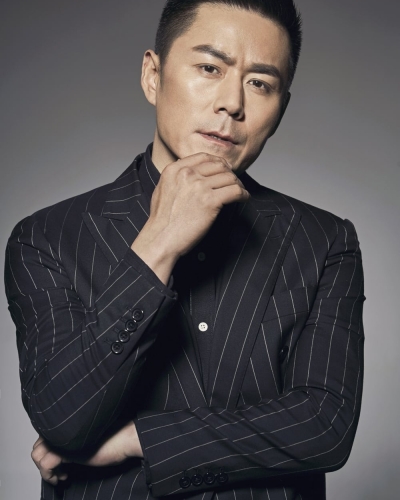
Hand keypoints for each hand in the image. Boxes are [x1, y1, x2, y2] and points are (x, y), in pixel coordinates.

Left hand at [31, 421, 142, 484]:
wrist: (125, 438)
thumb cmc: (114, 439)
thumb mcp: (90, 440)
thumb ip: (75, 441)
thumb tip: (62, 452)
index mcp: (69, 423)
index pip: (45, 436)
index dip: (48, 451)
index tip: (60, 464)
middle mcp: (64, 429)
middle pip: (38, 445)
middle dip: (45, 462)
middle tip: (59, 472)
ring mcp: (64, 438)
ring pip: (37, 455)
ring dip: (45, 470)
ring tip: (60, 476)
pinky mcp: (66, 450)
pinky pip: (45, 465)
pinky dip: (50, 476)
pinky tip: (62, 478)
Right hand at [131, 152, 249, 283]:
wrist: (161, 238)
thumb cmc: (161, 220)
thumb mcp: (162, 189)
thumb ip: (175, 178)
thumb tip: (188, 172)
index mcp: (175, 170)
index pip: (203, 157)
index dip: (218, 162)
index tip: (225, 169)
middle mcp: (187, 174)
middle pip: (219, 166)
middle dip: (230, 173)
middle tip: (234, 183)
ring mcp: (199, 187)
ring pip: (229, 177)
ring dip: (238, 184)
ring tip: (240, 192)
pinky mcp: (210, 201)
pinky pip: (235, 191)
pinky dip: (243, 194)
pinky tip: (244, 198)